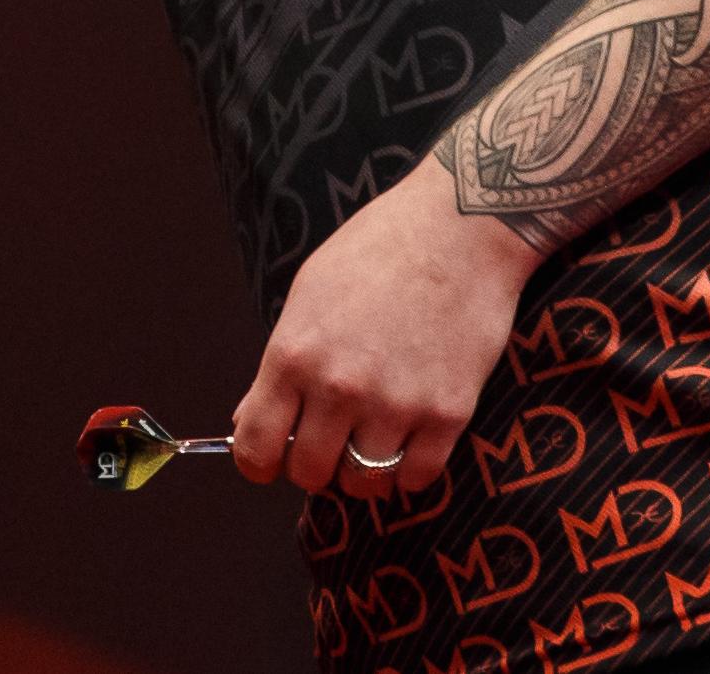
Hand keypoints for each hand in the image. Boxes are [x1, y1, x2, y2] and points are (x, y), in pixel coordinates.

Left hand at [230, 153, 539, 501]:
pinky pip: (416, 478)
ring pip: (363, 484)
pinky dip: (409, 467)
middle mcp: (340, 387)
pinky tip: (410, 434)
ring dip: (364, 466)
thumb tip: (249, 422)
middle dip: (315, 462)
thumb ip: (280, 363)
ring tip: (374, 431)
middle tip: (332, 436)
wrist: (460, 225)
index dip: (260, 461)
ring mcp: (396, 404)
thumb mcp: (310, 291)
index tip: (274, 455)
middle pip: (310, 474)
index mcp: (296, 352)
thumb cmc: (380, 248)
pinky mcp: (447, 413)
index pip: (255, 448)